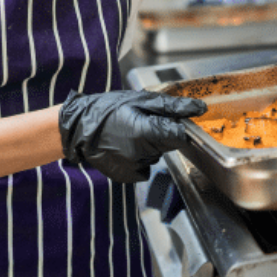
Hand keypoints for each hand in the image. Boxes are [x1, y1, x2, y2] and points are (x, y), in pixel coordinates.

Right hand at [58, 89, 206, 182]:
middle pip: (168, 146)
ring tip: (128, 132)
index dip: (177, 126)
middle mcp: (142, 155)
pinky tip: (124, 145)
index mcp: (146, 133)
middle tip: (140, 121)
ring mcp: (134, 168)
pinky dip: (139, 156)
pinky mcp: (127, 177)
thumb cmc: (106, 109)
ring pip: (156, 155)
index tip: (167, 120)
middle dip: (160, 133)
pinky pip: (144, 166)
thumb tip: (198, 108)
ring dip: (149, 145)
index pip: (179, 136)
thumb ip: (170, 107)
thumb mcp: (138, 99)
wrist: (77, 127)